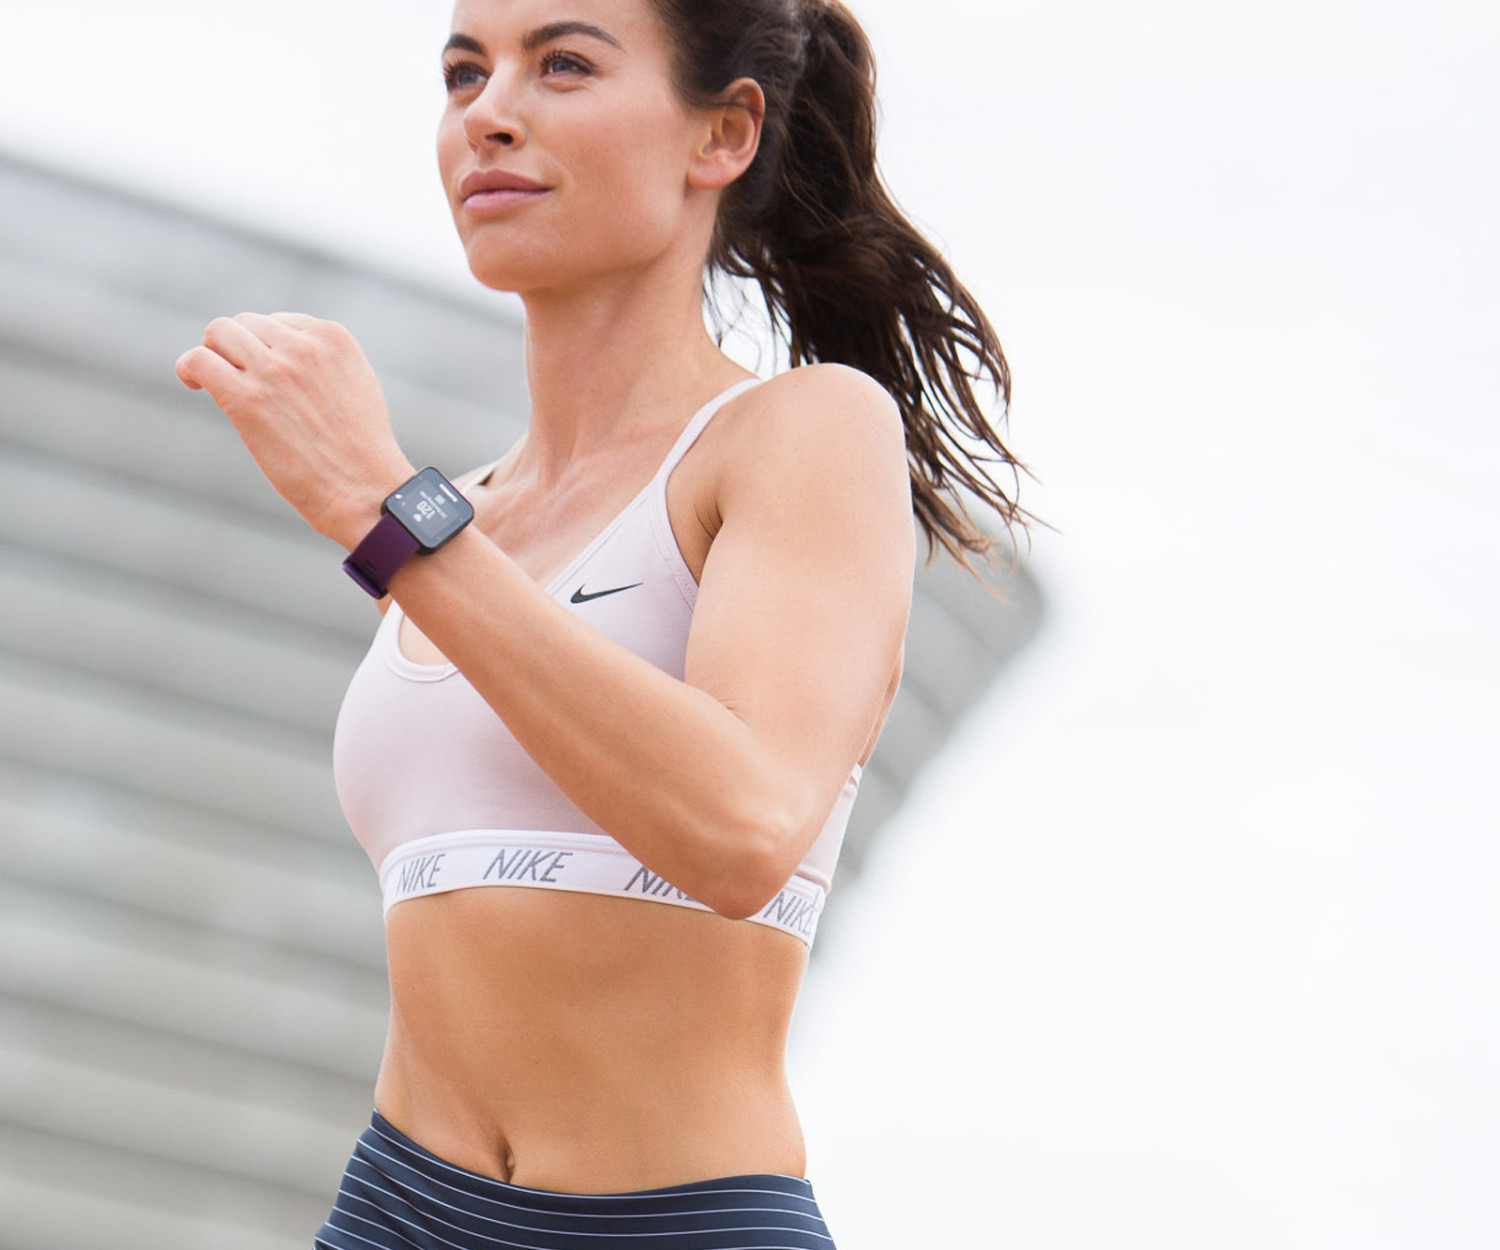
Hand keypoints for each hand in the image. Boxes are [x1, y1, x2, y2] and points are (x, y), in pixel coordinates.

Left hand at [175, 312, 414, 547]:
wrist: (366, 490)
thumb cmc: (360, 451)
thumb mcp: (354, 386)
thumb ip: (322, 364)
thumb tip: (277, 359)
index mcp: (334, 338)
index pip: (279, 322)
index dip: (264, 347)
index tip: (264, 372)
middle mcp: (303, 346)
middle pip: (245, 324)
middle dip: (236, 348)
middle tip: (235, 377)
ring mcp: (275, 370)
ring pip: (219, 334)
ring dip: (212, 354)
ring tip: (213, 380)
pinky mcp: (247, 399)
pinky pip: (200, 361)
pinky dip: (189, 367)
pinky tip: (192, 383)